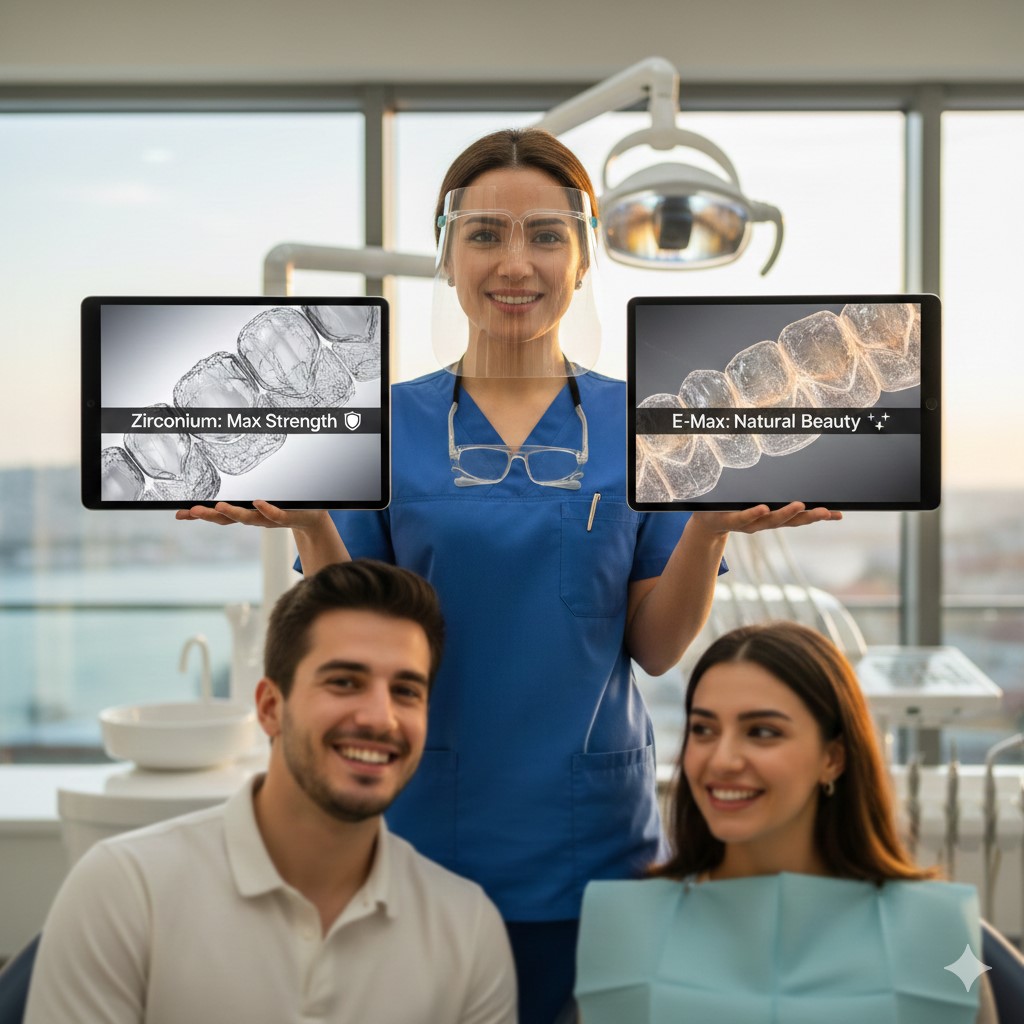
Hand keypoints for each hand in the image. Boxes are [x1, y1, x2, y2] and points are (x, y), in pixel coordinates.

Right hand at [175, 500, 328, 531]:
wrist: (311, 517)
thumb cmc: (283, 504)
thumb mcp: (259, 497)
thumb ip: (241, 492)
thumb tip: (219, 476)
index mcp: (244, 512)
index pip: (217, 515)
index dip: (197, 515)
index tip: (178, 513)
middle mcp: (253, 517)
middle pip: (227, 519)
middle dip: (209, 516)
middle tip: (192, 511)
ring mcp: (269, 518)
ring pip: (249, 518)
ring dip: (234, 513)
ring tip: (219, 507)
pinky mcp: (287, 516)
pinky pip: (276, 514)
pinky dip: (267, 509)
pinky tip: (258, 502)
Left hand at [691, 502, 842, 535]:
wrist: (707, 522)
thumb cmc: (735, 507)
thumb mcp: (757, 497)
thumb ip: (774, 490)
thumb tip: (796, 476)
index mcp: (774, 516)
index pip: (801, 518)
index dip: (820, 517)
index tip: (839, 514)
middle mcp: (765, 522)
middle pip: (791, 521)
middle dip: (810, 517)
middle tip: (825, 511)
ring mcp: (748, 523)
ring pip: (770, 520)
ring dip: (785, 513)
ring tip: (800, 505)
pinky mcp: (729, 520)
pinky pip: (743, 517)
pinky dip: (754, 513)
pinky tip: (763, 508)